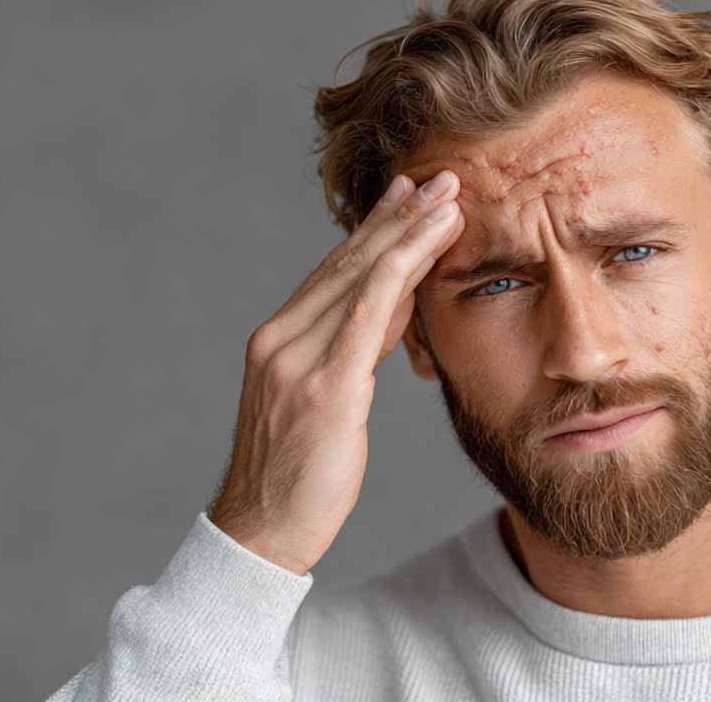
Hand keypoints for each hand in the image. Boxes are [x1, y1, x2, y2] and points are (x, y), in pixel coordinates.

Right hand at [207, 170, 462, 574]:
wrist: (262, 532)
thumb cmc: (300, 475)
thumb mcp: (331, 402)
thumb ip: (358, 348)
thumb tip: (399, 306)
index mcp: (278, 340)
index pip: (334, 272)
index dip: (375, 230)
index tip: (408, 195)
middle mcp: (281, 339)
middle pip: (347, 263)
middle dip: (397, 217)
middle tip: (437, 178)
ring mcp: (297, 360)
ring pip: (360, 277)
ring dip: (408, 233)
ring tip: (447, 198)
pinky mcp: (323, 387)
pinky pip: (368, 315)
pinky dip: (400, 271)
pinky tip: (428, 244)